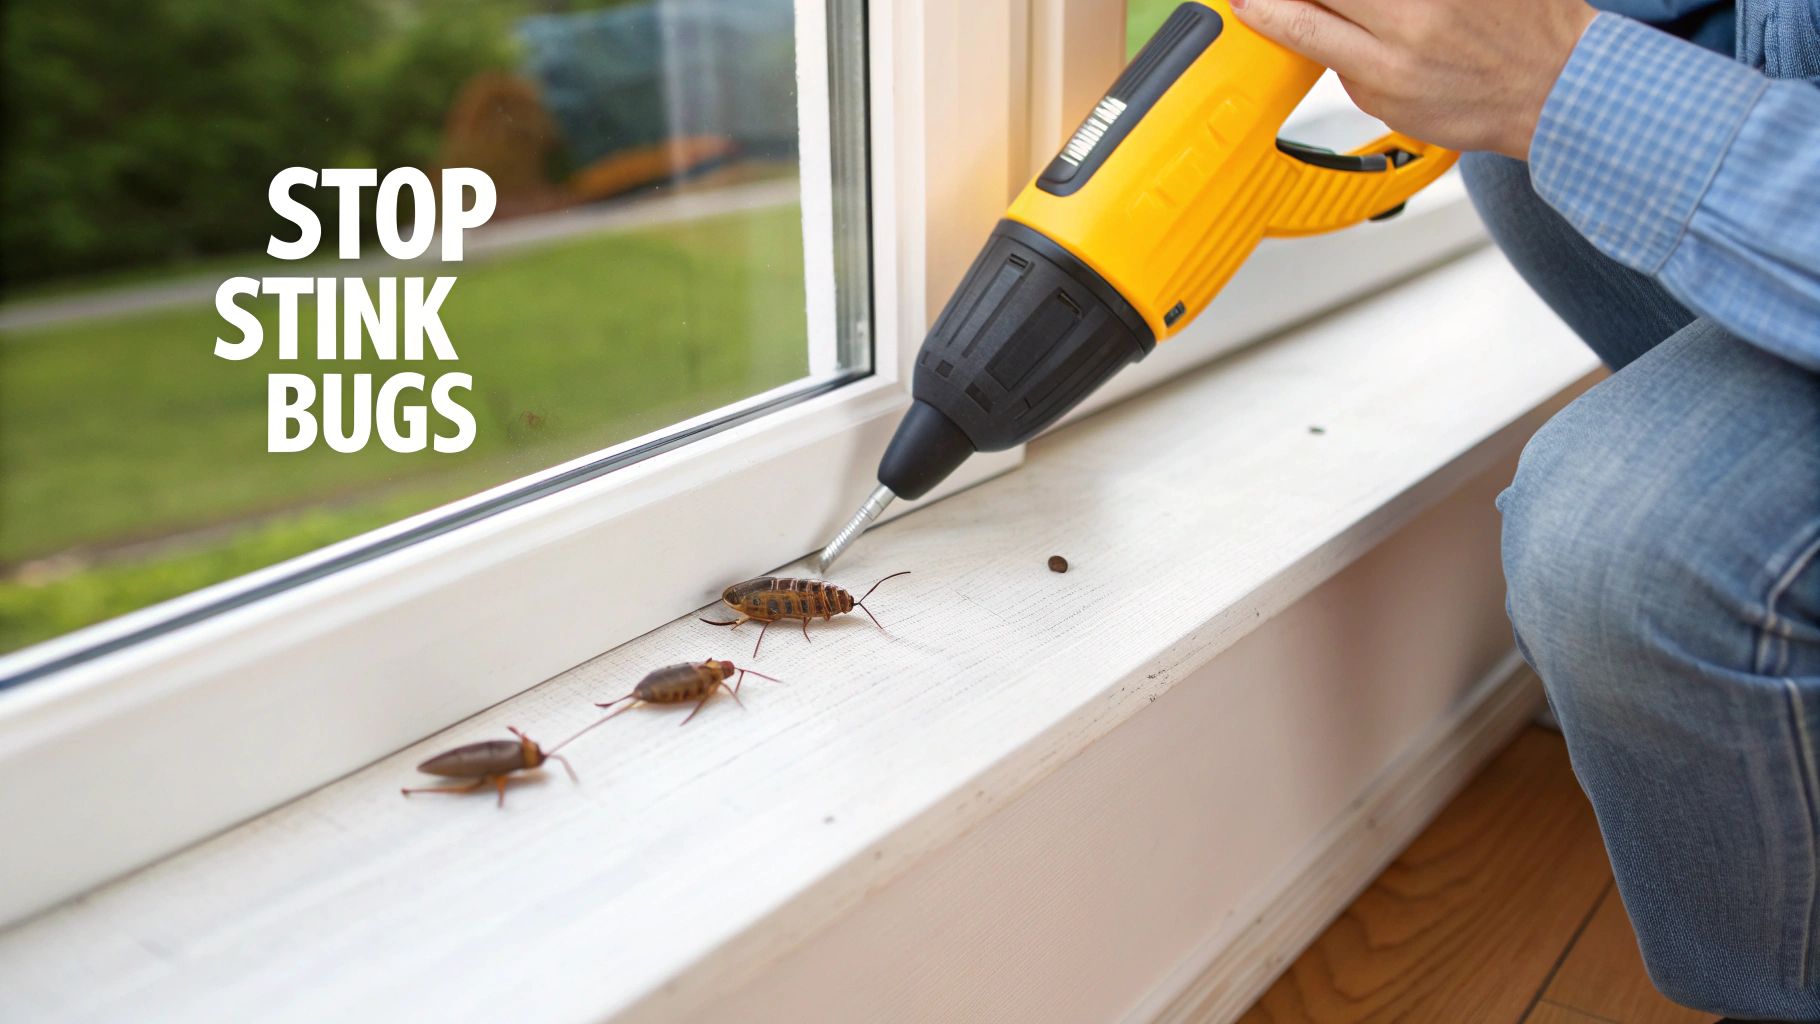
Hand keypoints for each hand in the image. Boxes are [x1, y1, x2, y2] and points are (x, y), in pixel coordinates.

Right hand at [1229, 0, 1597, 158]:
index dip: (1263, 8)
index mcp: (1388, 69)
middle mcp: (1415, 20)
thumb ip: (1347, 63)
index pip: (1302, 26)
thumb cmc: (1479, 103)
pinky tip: (1394, 12)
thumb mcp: (1395, 105)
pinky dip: (1395, 2)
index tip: (1246, 0)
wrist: (1559, 84)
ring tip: (1358, 15)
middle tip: (1291, 1)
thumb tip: (1303, 24)